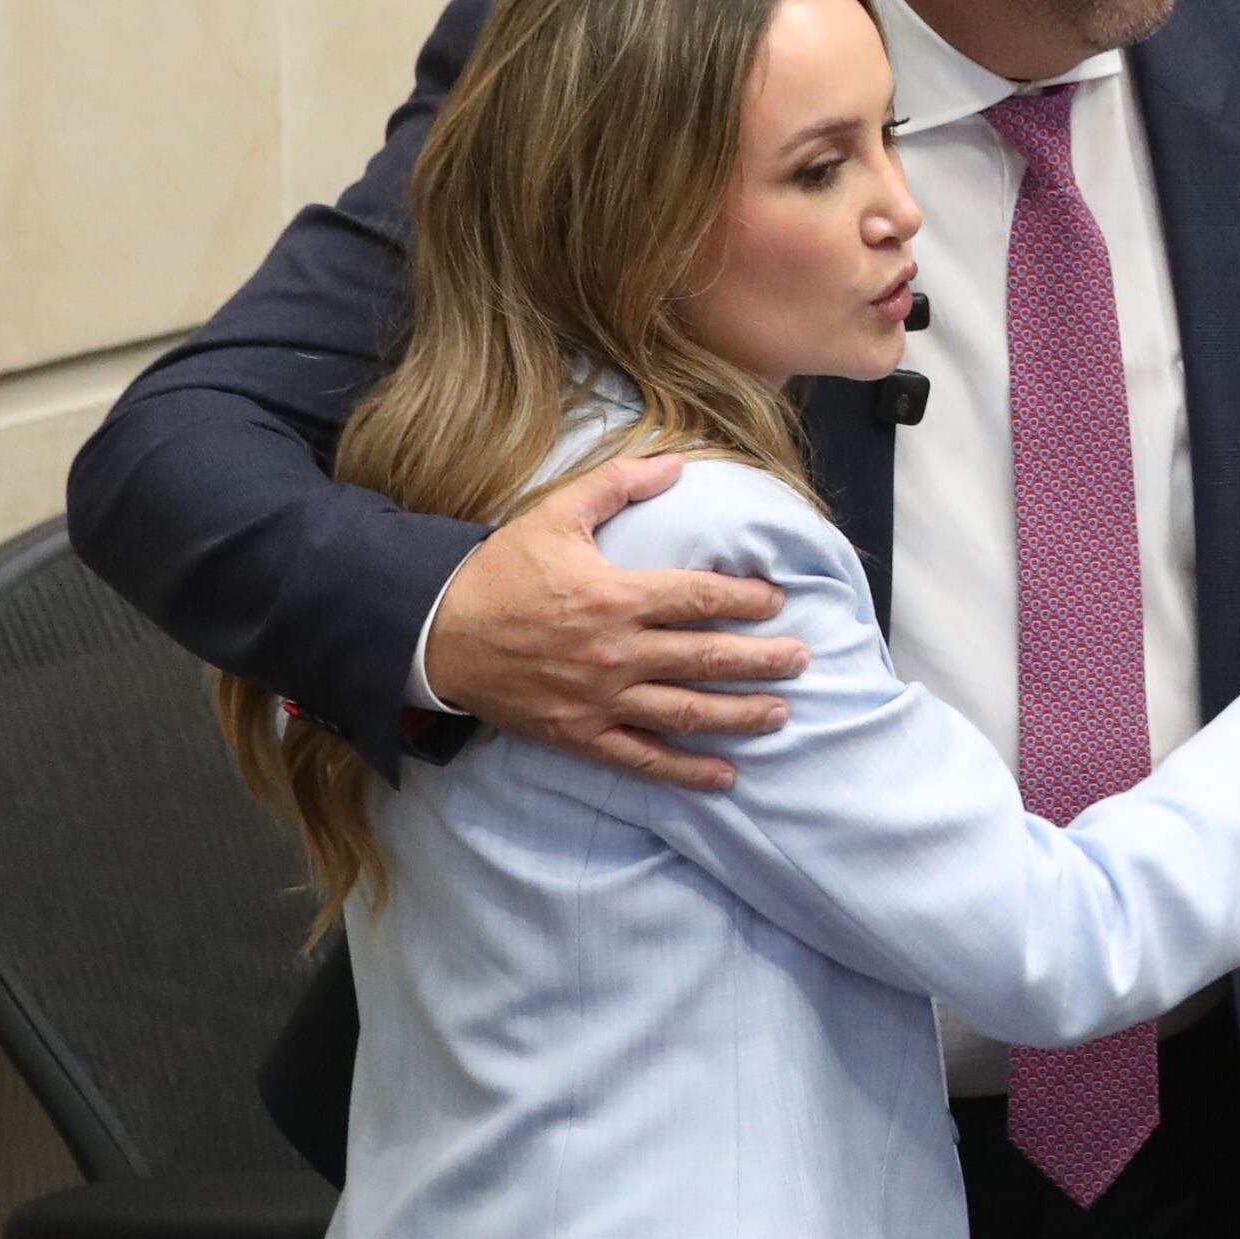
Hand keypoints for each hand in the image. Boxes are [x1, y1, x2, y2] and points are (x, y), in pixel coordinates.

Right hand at [423, 454, 795, 788]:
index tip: (778, 602)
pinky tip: (723, 775)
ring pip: (684, 712)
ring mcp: (599, 700)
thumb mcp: (556, 513)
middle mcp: (616, 653)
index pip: (701, 599)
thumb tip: (677, 462)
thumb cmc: (499, 571)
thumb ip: (619, 483)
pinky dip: (685, 770)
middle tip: (802, 660)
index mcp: (616, 597)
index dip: (748, 601)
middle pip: (707, 658)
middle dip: (762, 660)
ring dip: (738, 715)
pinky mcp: (580, 735)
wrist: (437, 633)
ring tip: (780, 714)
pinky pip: (642, 759)